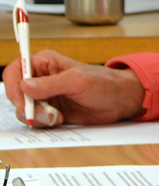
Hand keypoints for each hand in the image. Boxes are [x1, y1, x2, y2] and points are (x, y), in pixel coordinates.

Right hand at [3, 51, 144, 126]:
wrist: (118, 101)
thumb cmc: (104, 83)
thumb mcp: (77, 81)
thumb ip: (50, 84)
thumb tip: (25, 85)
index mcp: (46, 62)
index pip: (16, 70)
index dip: (13, 86)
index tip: (22, 101)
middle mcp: (41, 78)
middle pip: (16, 93)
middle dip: (27, 107)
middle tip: (46, 113)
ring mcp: (44, 96)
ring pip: (24, 109)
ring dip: (37, 117)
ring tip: (58, 116)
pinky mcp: (49, 111)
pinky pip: (34, 120)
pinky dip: (43, 123)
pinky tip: (60, 119)